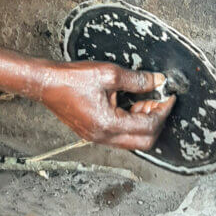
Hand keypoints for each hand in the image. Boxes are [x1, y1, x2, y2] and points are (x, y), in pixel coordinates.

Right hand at [38, 62, 174, 149]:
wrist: (46, 84)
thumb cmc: (72, 79)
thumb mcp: (109, 74)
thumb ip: (137, 79)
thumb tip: (157, 81)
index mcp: (108, 125)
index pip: (148, 126)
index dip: (163, 111)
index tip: (170, 97)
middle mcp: (103, 137)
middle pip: (144, 141)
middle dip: (157, 120)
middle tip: (159, 100)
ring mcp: (97, 138)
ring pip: (132, 140)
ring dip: (144, 122)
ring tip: (145, 100)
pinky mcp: (93, 133)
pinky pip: (120, 136)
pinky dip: (132, 123)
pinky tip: (131, 105)